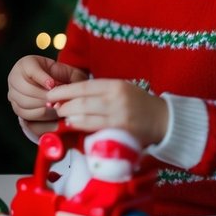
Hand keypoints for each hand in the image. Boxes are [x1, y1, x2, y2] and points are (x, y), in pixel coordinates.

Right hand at [7, 55, 87, 124]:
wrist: (51, 88)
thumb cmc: (60, 78)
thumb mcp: (68, 73)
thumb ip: (74, 77)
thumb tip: (73, 90)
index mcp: (26, 64)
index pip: (31, 70)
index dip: (42, 78)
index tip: (53, 85)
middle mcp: (14, 77)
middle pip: (25, 89)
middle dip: (44, 97)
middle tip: (58, 102)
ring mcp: (13, 93)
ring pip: (24, 103)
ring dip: (42, 108)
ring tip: (57, 109)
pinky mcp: (16, 107)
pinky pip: (24, 115)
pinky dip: (40, 117)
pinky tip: (52, 116)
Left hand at [48, 79, 168, 146]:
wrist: (164, 120)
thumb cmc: (138, 103)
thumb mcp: (120, 89)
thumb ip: (98, 91)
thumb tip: (70, 95)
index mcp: (115, 85)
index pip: (82, 86)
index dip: (63, 91)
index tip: (51, 94)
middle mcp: (116, 98)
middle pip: (81, 101)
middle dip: (63, 105)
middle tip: (54, 108)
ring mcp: (118, 115)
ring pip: (85, 115)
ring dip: (69, 116)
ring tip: (62, 116)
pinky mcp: (120, 130)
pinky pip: (95, 127)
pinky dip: (81, 126)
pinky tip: (73, 125)